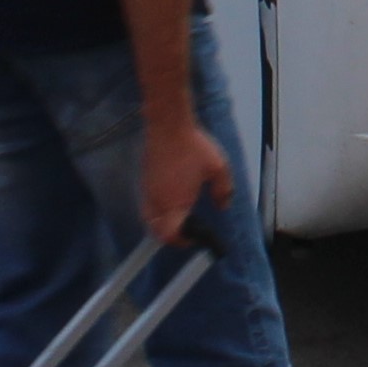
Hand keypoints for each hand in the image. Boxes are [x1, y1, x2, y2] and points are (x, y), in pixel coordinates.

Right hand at [135, 113, 234, 248]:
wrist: (168, 125)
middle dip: (170, 236)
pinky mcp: (144, 180)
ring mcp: (148, 190)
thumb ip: (223, 190)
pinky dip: (156, 210)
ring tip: (179, 218)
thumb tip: (223, 206)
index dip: (181, 241)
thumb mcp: (218, 168)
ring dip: (161, 223)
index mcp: (174, 203)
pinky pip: (147, 204)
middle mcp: (157, 201)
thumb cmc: (193, 146)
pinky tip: (170, 200)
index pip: (170, 235)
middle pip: (156, 230)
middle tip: (186, 232)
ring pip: (149, 218)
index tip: (193, 238)